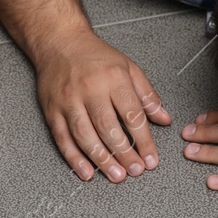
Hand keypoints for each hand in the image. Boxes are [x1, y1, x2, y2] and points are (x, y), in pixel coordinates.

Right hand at [34, 28, 172, 181]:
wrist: (60, 42)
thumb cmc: (96, 56)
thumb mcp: (129, 68)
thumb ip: (147, 95)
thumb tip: (165, 119)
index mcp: (114, 78)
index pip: (133, 114)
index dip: (144, 140)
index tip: (152, 158)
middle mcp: (91, 90)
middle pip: (109, 128)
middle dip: (124, 153)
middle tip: (135, 171)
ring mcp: (69, 101)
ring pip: (85, 136)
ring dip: (102, 159)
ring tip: (116, 175)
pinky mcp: (52, 110)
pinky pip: (63, 138)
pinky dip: (74, 158)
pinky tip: (86, 171)